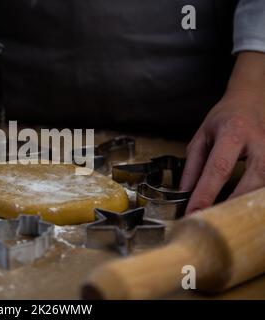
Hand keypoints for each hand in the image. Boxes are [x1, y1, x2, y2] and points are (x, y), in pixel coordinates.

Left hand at [181, 52, 264, 213]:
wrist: (252, 98)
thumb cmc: (225, 118)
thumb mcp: (202, 136)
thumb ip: (193, 166)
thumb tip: (184, 193)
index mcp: (233, 132)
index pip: (218, 168)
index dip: (206, 193)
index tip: (193, 212)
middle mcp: (259, 141)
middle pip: (252, 180)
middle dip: (232, 204)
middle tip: (213, 221)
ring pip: (264, 185)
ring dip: (246, 204)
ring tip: (228, 218)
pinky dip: (256, 197)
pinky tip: (243, 207)